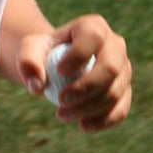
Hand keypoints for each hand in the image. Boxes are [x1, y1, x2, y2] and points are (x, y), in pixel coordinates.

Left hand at [18, 14, 131, 131]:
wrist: (55, 65)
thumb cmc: (43, 53)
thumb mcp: (29, 50)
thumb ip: (27, 62)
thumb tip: (37, 87)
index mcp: (93, 26)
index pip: (93, 38)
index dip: (79, 56)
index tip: (59, 72)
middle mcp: (115, 45)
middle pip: (110, 68)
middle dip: (86, 88)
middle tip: (60, 100)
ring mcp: (124, 69)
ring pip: (115, 92)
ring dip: (88, 108)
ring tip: (61, 115)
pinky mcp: (124, 90)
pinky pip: (121, 109)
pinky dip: (103, 121)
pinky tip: (83, 125)